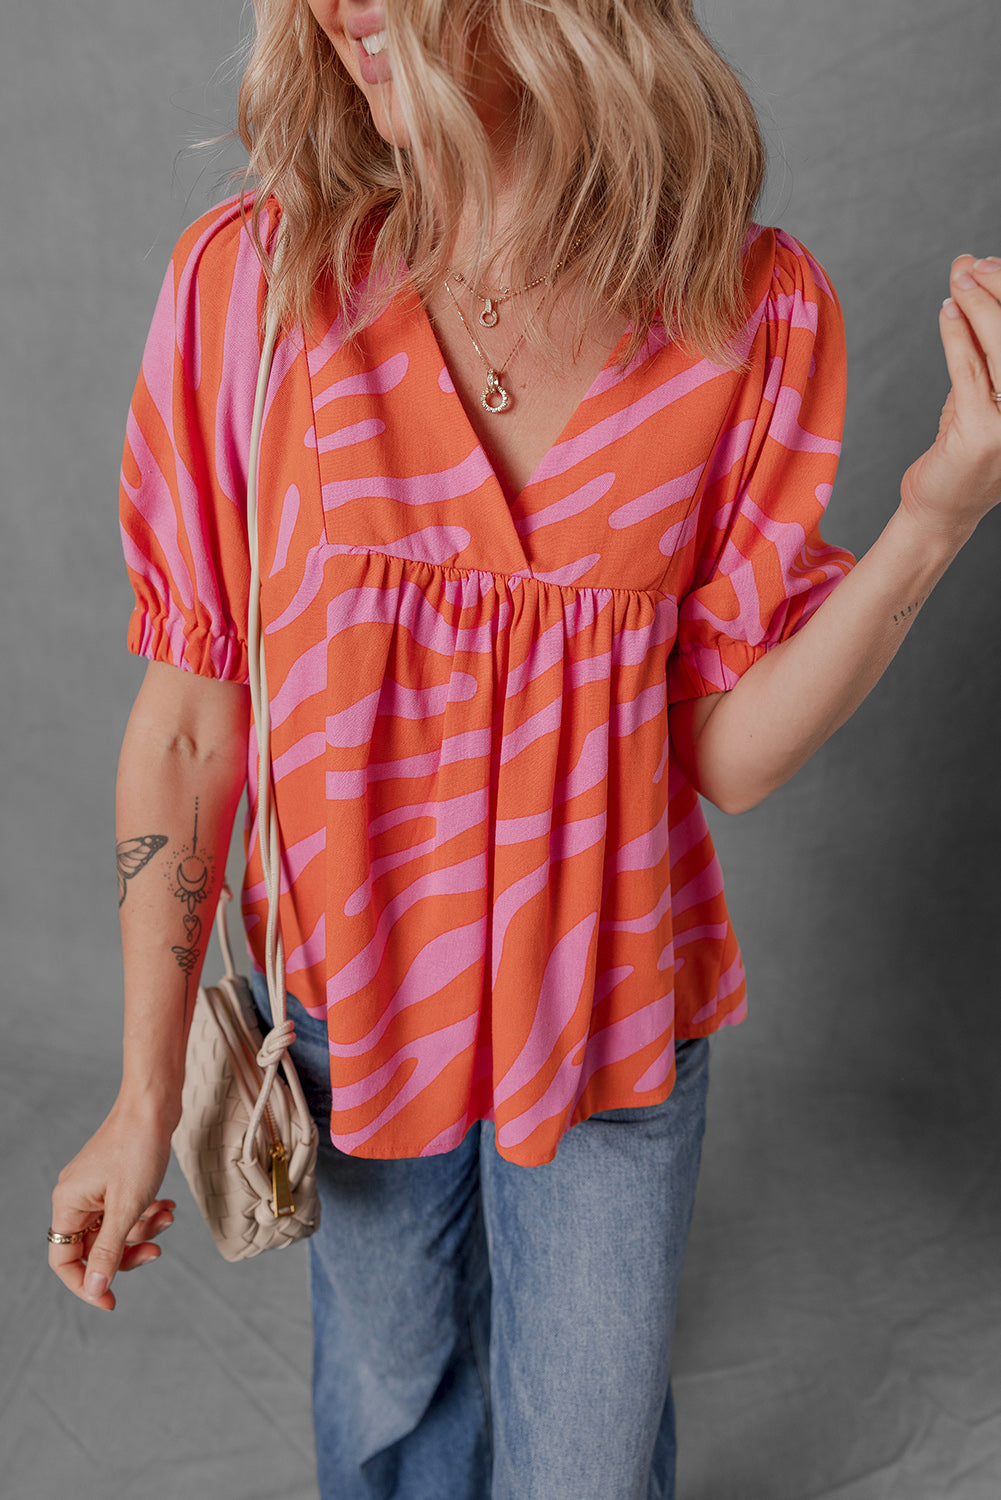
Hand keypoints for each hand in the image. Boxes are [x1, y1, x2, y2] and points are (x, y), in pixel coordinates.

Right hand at [48, 1097, 176, 1311]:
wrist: (154, 1103)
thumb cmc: (139, 1148)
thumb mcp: (127, 1207)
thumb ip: (108, 1251)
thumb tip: (96, 1290)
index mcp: (68, 1204)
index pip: (64, 1260)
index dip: (86, 1285)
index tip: (113, 1302)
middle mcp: (76, 1197)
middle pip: (93, 1247)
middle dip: (127, 1251)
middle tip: (156, 1249)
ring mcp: (95, 1187)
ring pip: (115, 1228)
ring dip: (143, 1229)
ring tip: (168, 1215)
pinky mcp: (115, 1178)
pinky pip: (126, 1209)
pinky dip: (146, 1211)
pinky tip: (168, 1204)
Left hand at [900, 255, 1000, 540]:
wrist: (944, 510)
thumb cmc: (968, 447)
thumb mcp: (987, 392)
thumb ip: (988, 347)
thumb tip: (973, 279)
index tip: (991, 264)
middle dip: (1000, 288)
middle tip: (971, 265)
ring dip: (979, 303)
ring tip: (959, 279)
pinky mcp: (986, 432)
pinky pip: (971, 369)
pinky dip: (958, 334)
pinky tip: (947, 311)